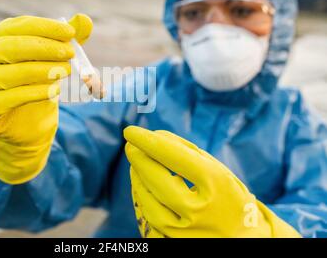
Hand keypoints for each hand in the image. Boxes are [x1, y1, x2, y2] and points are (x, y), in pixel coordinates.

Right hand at [0, 14, 91, 183]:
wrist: (25, 127)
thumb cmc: (37, 87)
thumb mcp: (53, 63)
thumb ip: (66, 42)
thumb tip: (85, 19)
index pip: (15, 26)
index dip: (43, 27)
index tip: (70, 32)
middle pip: (7, 48)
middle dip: (42, 48)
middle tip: (69, 53)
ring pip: (5, 75)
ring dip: (39, 71)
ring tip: (65, 72)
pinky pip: (5, 100)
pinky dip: (32, 93)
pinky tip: (53, 91)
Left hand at [124, 126, 299, 237]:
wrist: (244, 240)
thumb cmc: (228, 197)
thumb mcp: (218, 170)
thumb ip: (187, 152)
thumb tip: (153, 137)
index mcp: (216, 185)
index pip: (173, 156)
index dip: (148, 141)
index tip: (130, 131)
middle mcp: (199, 211)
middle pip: (156, 180)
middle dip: (139, 160)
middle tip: (130, 146)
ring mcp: (185, 233)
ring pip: (147, 202)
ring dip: (138, 180)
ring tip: (139, 166)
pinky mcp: (173, 245)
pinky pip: (148, 221)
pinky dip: (143, 202)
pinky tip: (144, 189)